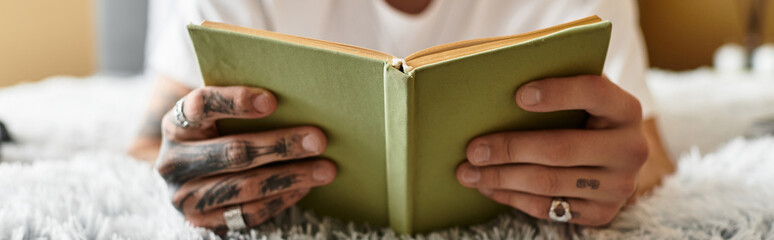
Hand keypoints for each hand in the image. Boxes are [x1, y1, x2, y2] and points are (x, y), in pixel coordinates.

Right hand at [155, 86, 336, 232]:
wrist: (188, 179)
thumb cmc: (215, 136)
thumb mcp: (215, 118)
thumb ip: (241, 108)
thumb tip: (301, 97)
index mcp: (176, 125)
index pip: (202, 105)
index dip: (236, 101)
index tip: (273, 101)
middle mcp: (174, 162)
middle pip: (232, 152)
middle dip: (280, 145)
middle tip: (319, 139)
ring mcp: (186, 196)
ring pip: (245, 186)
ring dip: (291, 177)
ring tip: (326, 169)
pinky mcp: (202, 222)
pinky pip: (248, 212)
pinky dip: (281, 199)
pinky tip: (305, 187)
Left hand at [456, 75, 647, 225]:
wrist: (616, 159)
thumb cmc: (586, 116)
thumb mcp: (583, 95)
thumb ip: (558, 82)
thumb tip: (500, 79)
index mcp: (626, 110)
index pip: (594, 93)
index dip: (557, 93)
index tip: (518, 95)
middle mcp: (630, 149)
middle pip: (560, 148)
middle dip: (510, 148)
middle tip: (473, 149)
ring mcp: (618, 186)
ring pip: (548, 182)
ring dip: (501, 178)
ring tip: (468, 172)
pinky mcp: (602, 213)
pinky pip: (547, 207)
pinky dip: (511, 197)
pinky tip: (488, 187)